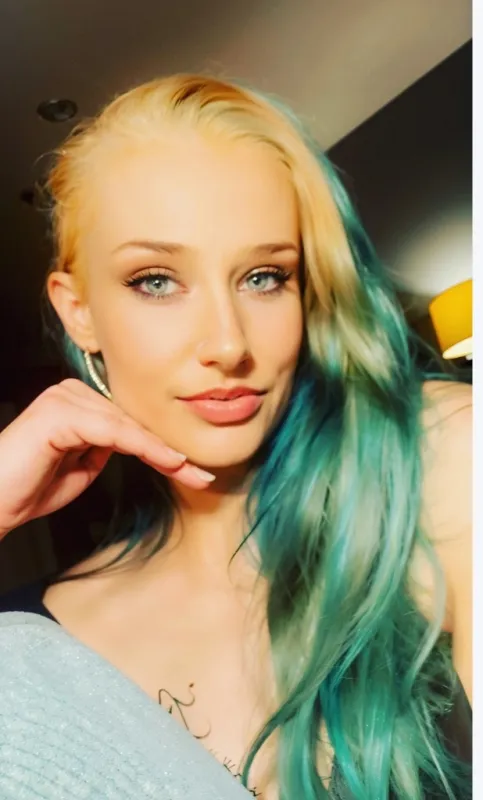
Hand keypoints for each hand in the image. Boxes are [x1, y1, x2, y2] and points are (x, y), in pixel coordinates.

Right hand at [0, 379, 213, 537]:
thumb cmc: (29, 488)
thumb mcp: (82, 469)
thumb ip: (107, 449)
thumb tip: (137, 441)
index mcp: (77, 404)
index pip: (129, 423)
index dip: (163, 448)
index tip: (194, 470)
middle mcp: (71, 393)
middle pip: (133, 422)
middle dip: (169, 451)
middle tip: (203, 474)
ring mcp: (64, 398)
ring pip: (127, 425)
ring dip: (163, 451)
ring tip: (192, 472)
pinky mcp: (60, 412)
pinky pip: (112, 431)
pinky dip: (144, 447)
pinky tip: (169, 461)